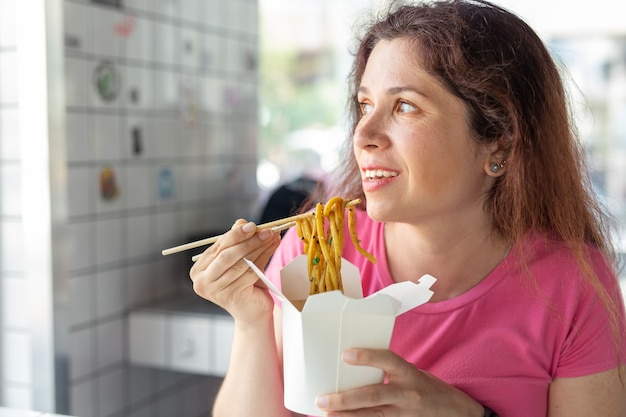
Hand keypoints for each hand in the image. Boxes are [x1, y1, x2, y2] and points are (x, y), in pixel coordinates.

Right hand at [190, 219, 281, 325]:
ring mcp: (215, 291)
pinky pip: (249, 273)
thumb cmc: (244, 283)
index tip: (252, 225)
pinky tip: (272, 249)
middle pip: (227, 254)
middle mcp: (202, 281)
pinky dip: (263, 258)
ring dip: (259, 247)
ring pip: (240, 263)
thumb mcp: (238, 260)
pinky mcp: (231, 297)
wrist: (252, 311)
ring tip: (272, 237)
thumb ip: (237, 242)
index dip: (236, 234)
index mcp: (199, 270)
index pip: (218, 247)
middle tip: (266, 230)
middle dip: (248, 240)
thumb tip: (241, 222)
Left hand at [315, 348, 483, 416]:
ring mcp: (405, 414)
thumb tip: (357, 367)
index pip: (389, 360)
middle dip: (345, 399)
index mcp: (410, 374)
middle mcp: (408, 394)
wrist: (458, 413)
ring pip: (372, 416)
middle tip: (322, 399)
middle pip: (373, 396)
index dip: (368, 357)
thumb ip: (391, 371)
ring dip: (347, 416)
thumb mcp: (414, 373)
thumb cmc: (430, 388)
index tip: (346, 354)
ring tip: (326, 413)